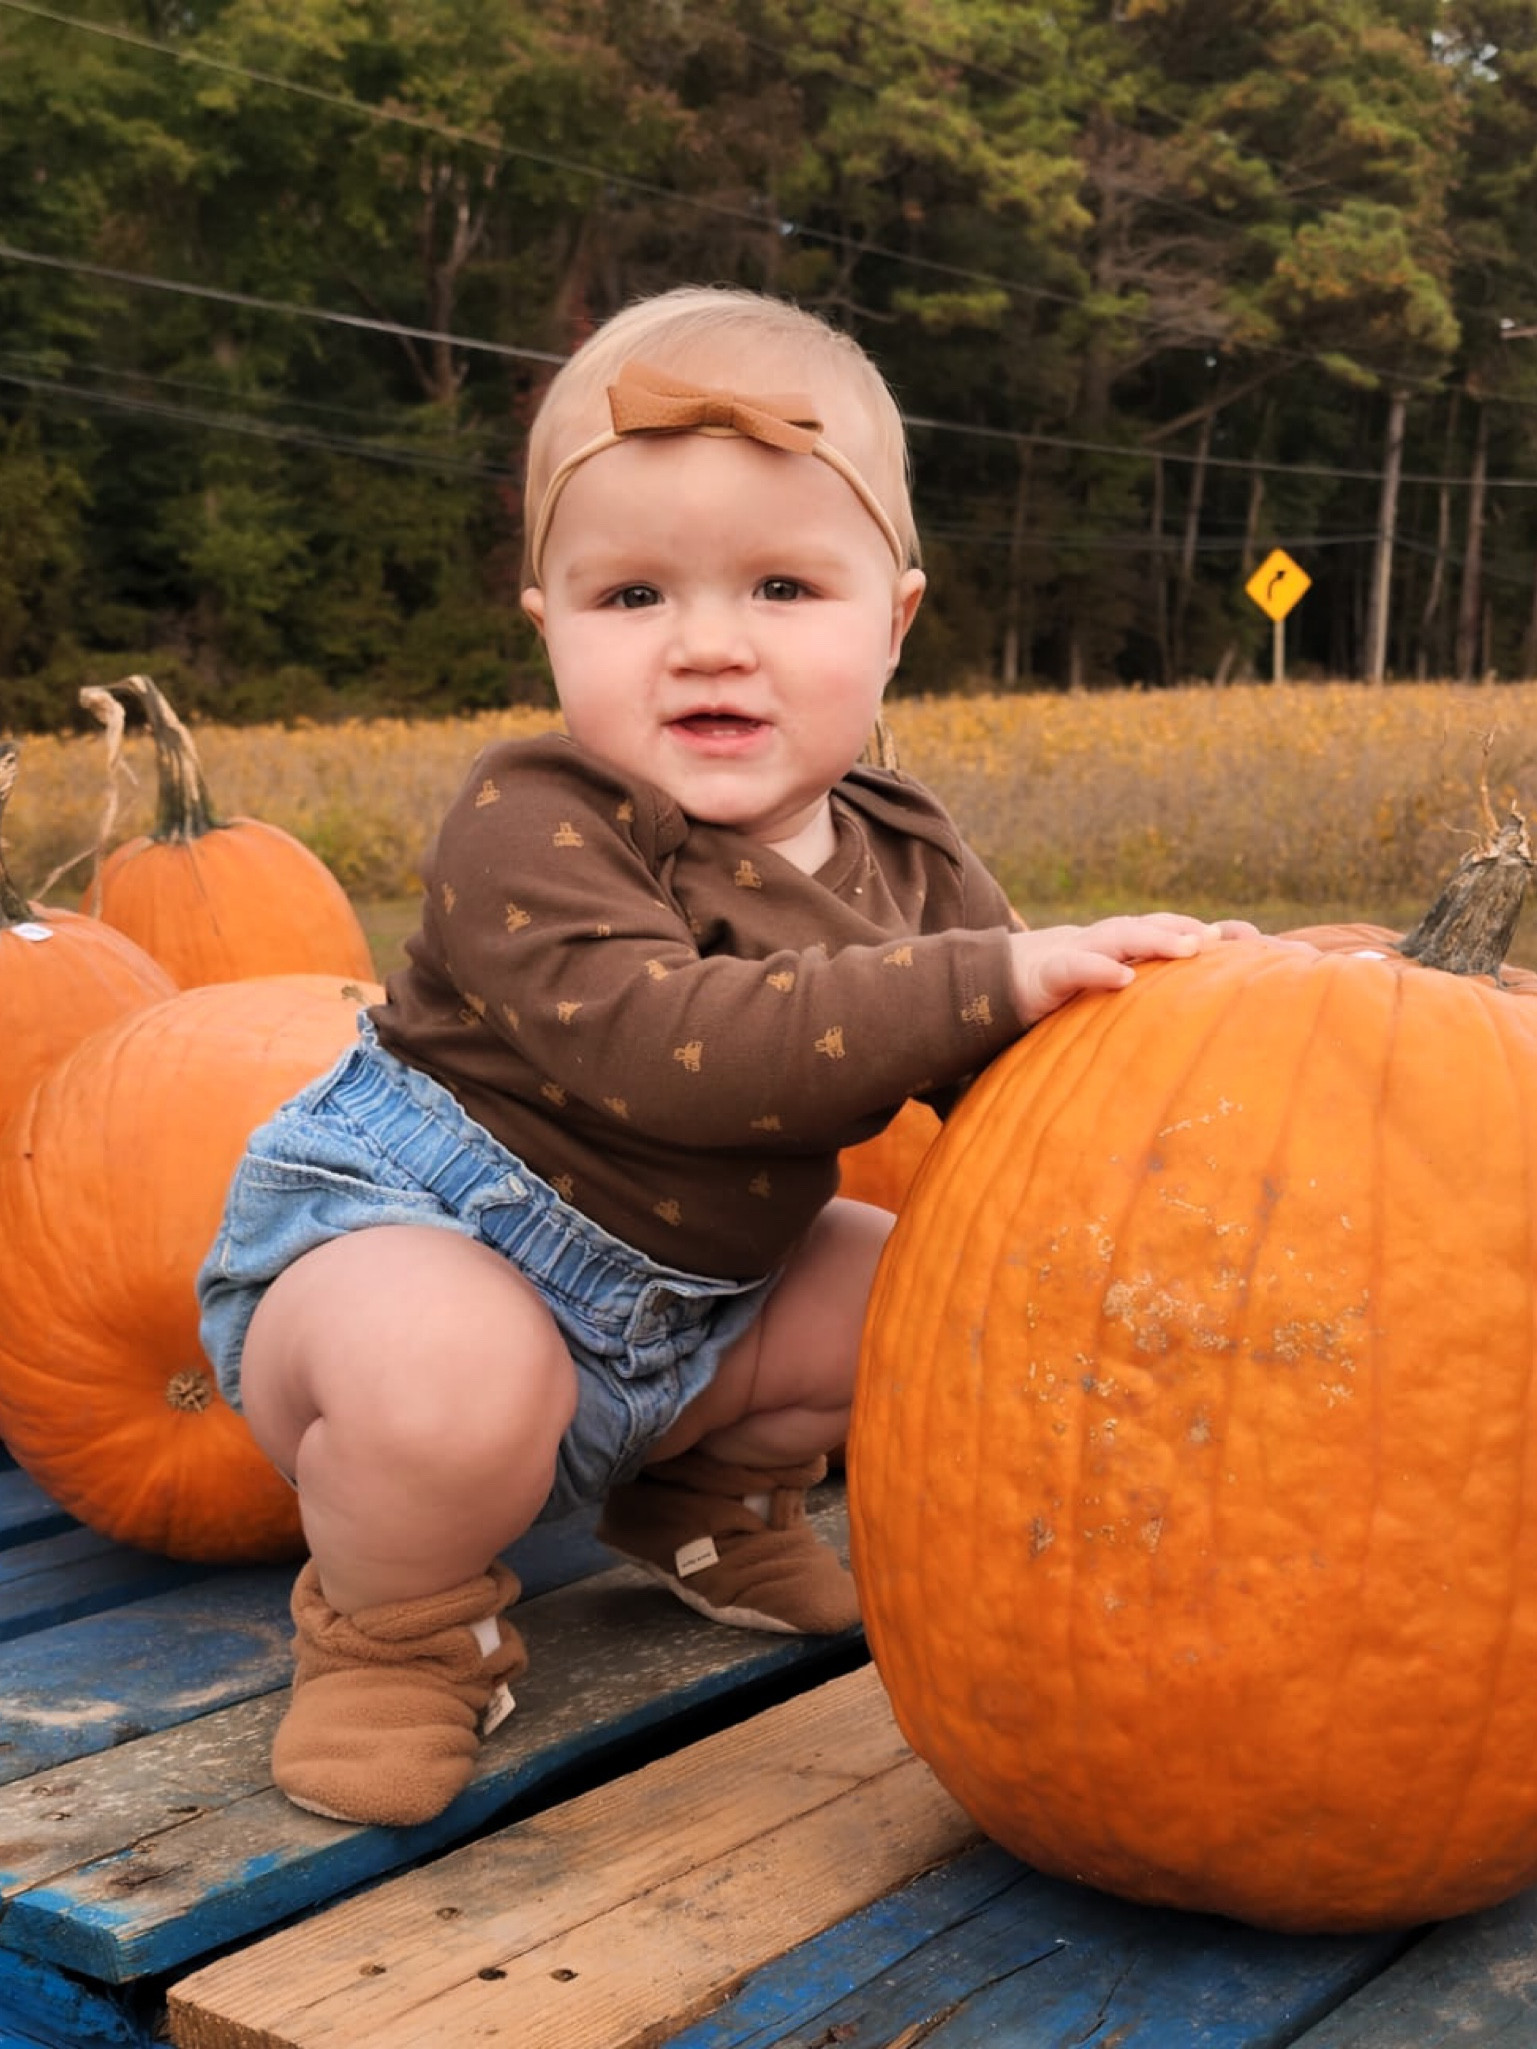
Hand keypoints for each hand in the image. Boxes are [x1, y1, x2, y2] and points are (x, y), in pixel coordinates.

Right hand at [1007, 913, 1260, 1027]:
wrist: (1007, 981)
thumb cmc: (1074, 986)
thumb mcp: (1120, 988)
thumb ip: (1159, 989)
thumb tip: (1217, 1005)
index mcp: (1129, 947)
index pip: (1174, 931)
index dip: (1211, 932)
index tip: (1255, 939)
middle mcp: (1109, 942)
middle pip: (1153, 926)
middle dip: (1189, 928)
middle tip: (1228, 939)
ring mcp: (1081, 951)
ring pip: (1121, 935)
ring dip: (1155, 937)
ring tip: (1189, 948)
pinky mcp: (1051, 973)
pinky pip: (1075, 967)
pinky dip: (1099, 968)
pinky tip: (1123, 978)